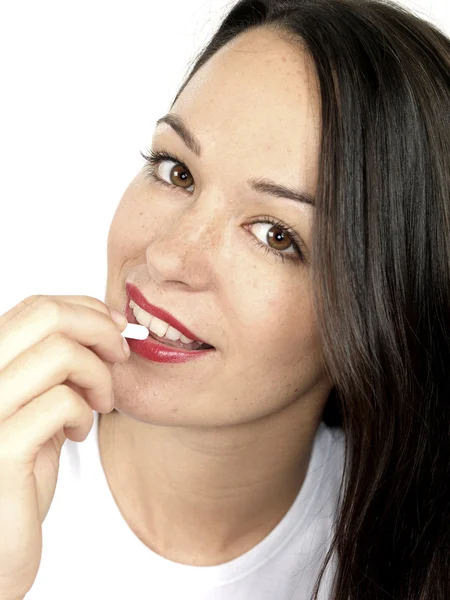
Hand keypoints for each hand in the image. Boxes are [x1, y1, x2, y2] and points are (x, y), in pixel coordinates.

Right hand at [0, 295, 128, 597]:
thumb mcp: (35, 405)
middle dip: (100, 329)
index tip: (116, 328)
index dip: (87, 310)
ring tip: (99, 404)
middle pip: (48, 315)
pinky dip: (86, 412)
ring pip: (61, 352)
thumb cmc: (18, 475)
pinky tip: (79, 432)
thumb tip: (104, 324)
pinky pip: (63, 401)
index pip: (37, 306)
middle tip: (119, 356)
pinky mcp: (0, 448)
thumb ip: (55, 367)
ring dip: (99, 376)